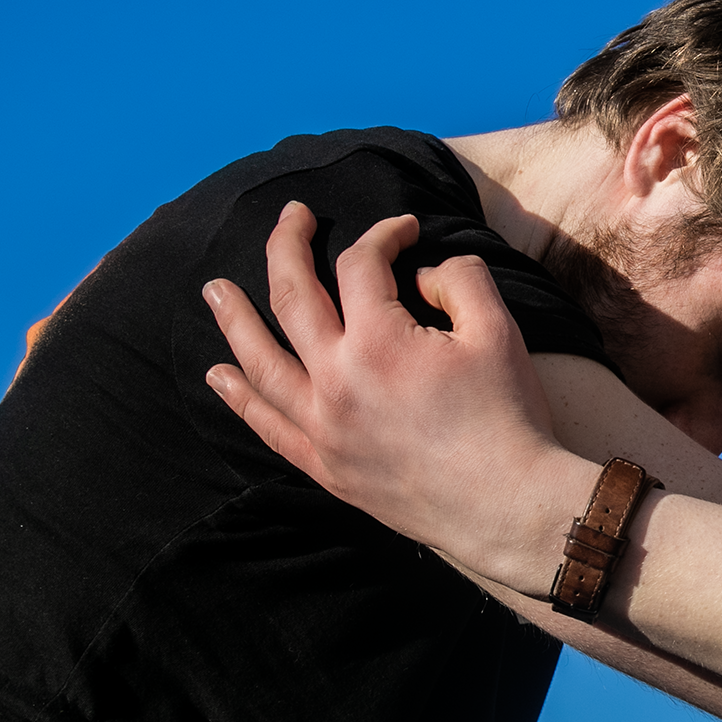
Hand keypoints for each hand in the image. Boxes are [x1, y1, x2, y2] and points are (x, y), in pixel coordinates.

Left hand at [202, 201, 576, 588]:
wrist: (505, 505)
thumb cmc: (508, 417)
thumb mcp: (499, 331)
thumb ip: (460, 280)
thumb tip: (423, 274)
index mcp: (379, 341)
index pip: (361, 265)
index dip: (382, 235)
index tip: (405, 230)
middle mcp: (336, 380)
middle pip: (292, 297)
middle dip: (286, 245)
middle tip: (290, 216)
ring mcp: (323, 427)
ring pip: (261, 362)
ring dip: (233, 319)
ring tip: (213, 289)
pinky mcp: (326, 466)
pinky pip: (268, 426)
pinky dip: (239, 398)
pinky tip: (219, 376)